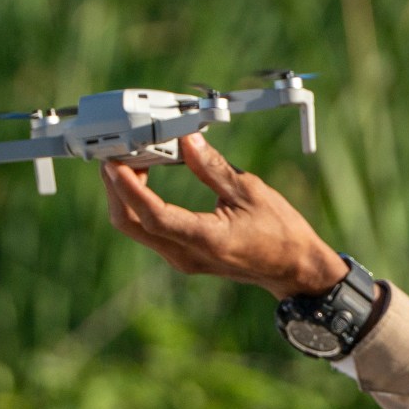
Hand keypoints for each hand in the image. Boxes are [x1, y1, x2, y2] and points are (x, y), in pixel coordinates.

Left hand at [101, 133, 349, 299]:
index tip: (115, 163)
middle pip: (130, 223)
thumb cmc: (280, 232)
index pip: (154, 216)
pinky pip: (148, 229)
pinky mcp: (182, 255)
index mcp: (206, 239)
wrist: (293, 268)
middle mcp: (186, 255)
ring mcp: (181, 258)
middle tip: (117, 153)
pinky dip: (139, 202)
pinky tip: (145, 177)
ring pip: (135, 227)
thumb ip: (213, 167)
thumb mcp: (250, 191)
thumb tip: (186, 141)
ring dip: (125, 194)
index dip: (129, 188)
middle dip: (116, 187)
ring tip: (131, 159)